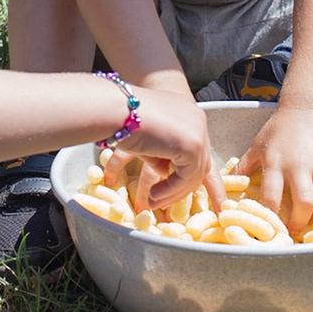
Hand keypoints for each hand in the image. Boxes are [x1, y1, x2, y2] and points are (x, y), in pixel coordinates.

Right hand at [103, 85, 222, 212]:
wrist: (114, 108)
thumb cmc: (121, 119)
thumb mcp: (147, 138)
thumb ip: (160, 154)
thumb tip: (165, 173)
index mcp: (188, 115)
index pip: (198, 151)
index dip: (194, 175)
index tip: (192, 196)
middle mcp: (197, 121)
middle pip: (198, 163)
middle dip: (179, 188)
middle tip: (158, 202)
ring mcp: (198, 131)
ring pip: (193, 173)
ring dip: (172, 192)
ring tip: (152, 203)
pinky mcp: (192, 144)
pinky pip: (185, 177)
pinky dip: (170, 190)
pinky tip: (153, 196)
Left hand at [237, 106, 312, 232]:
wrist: (307, 110)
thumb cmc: (279, 130)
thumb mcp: (257, 146)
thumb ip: (244, 166)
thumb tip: (226, 185)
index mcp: (276, 163)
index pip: (272, 196)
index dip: (271, 217)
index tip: (270, 229)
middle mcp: (300, 166)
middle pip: (304, 203)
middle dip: (299, 223)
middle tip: (293, 231)